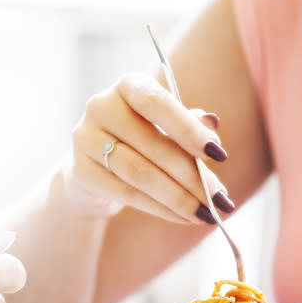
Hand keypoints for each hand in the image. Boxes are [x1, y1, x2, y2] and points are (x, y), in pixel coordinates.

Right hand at [63, 70, 232, 220]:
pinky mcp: (81, 171)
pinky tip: (182, 217)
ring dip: (178, 197)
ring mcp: (86, 138)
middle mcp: (101, 106)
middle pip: (152, 145)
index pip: (157, 103)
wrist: (97, 166)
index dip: (188, 129)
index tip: (219, 154)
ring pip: (139, 173)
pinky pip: (126, 193)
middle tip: (220, 199)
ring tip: (206, 213)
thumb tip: (213, 124)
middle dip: (192, 176)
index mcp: (128, 85)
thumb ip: (189, 123)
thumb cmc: (141, 140)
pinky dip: (159, 208)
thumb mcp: (166, 126)